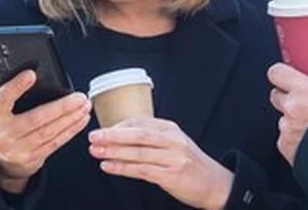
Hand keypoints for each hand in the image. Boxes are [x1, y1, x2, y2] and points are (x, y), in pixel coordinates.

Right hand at [0, 70, 90, 193]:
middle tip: (79, 97)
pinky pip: (55, 143)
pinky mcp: (32, 159)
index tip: (32, 74)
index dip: (16, 87)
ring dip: (71, 118)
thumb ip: (9, 87)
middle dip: (61, 107)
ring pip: (48, 132)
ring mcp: (17, 150)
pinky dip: (71, 130)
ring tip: (84, 105)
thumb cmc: (4, 121)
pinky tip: (81, 119)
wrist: (1, 158)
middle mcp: (3, 134)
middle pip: (35, 119)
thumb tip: (26, 65)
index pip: (2, 99)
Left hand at [89, 118, 233, 209]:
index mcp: (171, 129)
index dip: (119, 126)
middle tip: (94, 137)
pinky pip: (142, 171)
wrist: (213, 183)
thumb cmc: (189, 163)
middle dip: (113, 135)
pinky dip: (123, 168)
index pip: (141, 122)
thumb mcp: (173, 144)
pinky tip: (109, 167)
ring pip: (138, 153)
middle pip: (138, 135)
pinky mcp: (171, 176)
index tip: (102, 130)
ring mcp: (173, 158)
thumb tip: (120, 135)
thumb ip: (152, 138)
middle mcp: (173, 141)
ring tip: (96, 152)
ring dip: (114, 152)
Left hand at [269, 56, 307, 165]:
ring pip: (282, 119)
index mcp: (304, 91)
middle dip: (287, 97)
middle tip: (304, 101)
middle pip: (276, 95)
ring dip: (292, 120)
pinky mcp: (285, 148)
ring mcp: (286, 129)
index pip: (276, 73)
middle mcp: (290, 108)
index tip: (288, 75)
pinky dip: (294, 138)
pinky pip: (285, 138)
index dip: (281, 73)